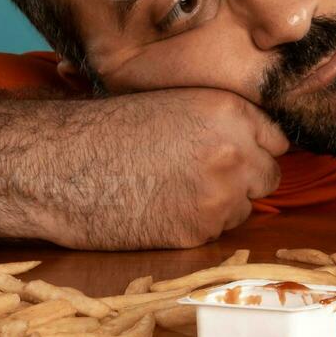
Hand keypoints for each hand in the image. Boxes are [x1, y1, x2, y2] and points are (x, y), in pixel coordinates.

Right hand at [0, 87, 287, 249]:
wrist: (57, 165)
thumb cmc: (105, 129)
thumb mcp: (172, 103)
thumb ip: (220, 120)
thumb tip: (255, 140)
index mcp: (229, 112)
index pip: (278, 138)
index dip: (255, 147)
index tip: (237, 153)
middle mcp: (234, 153)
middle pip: (270, 176)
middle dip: (246, 178)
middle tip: (206, 176)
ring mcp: (219, 196)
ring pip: (246, 207)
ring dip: (223, 204)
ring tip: (176, 192)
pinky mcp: (197, 232)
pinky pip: (218, 232)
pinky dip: (198, 225)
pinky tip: (163, 210)